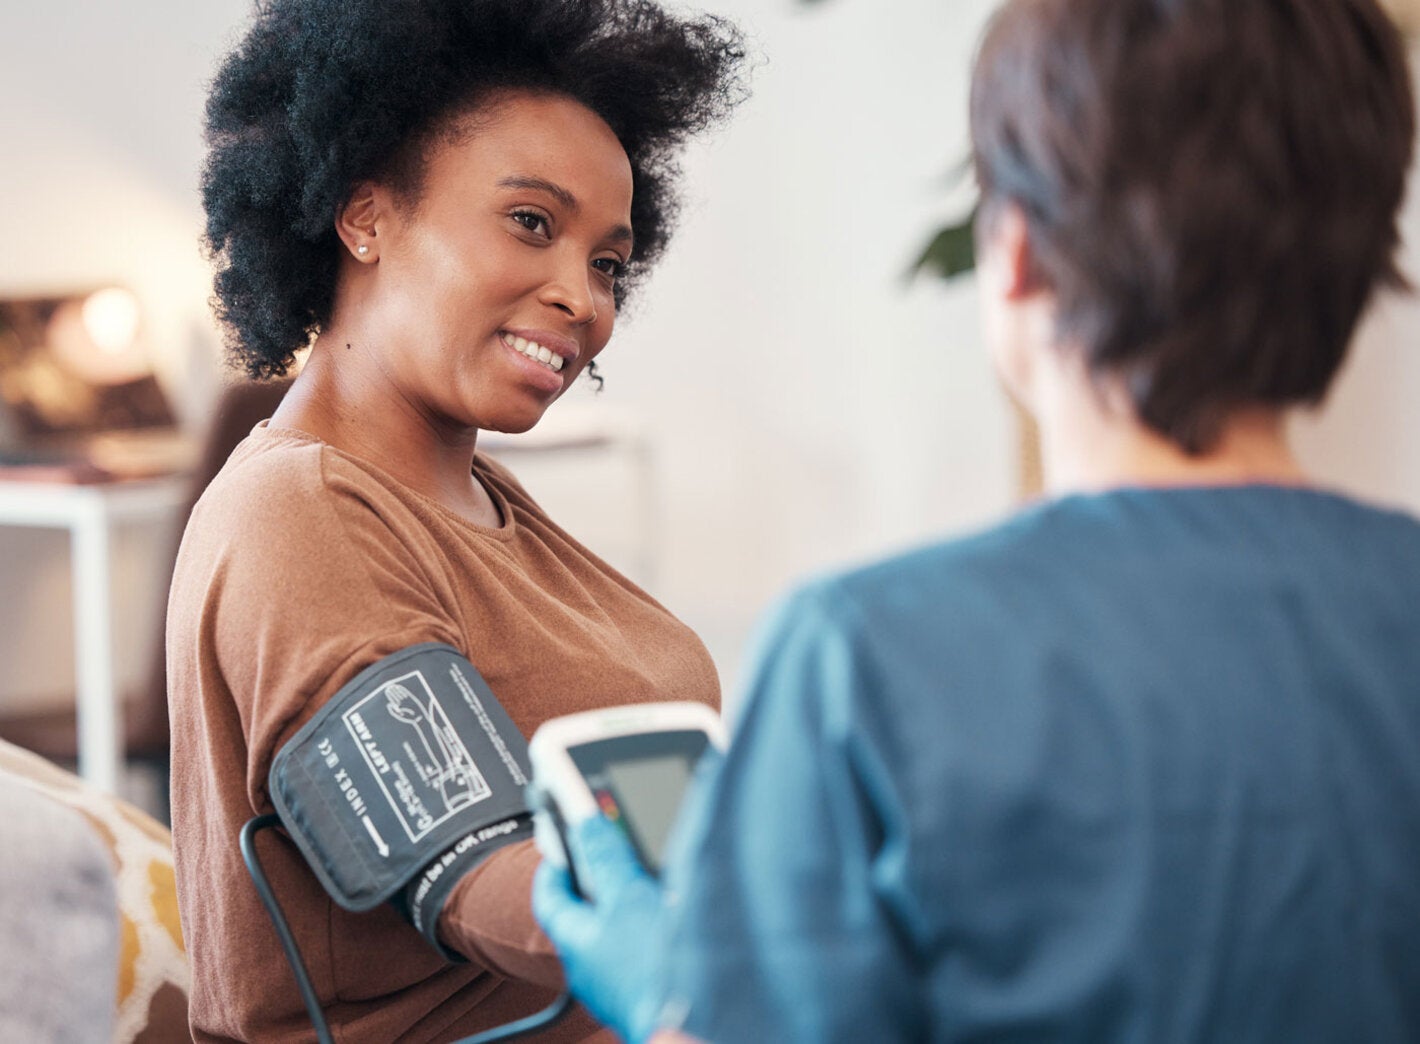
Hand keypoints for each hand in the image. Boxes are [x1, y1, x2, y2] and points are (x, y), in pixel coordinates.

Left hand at [533, 815, 667, 1043]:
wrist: (694, 1027)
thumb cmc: (653, 971)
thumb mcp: (628, 895)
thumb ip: (606, 857)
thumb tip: (585, 823)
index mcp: (574, 941)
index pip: (548, 895)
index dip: (554, 864)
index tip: (561, 841)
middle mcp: (588, 968)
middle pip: (582, 913)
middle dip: (598, 881)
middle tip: (612, 855)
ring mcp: (613, 985)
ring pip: (613, 934)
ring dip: (627, 908)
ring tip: (651, 886)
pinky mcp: (641, 993)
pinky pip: (636, 954)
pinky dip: (648, 932)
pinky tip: (672, 923)